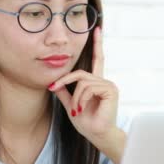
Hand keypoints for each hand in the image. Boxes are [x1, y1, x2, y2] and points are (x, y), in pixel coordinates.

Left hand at [48, 26, 118, 142]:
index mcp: (96, 83)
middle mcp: (104, 81)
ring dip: (75, 97)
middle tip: (55, 91)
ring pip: (82, 81)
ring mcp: (108, 85)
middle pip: (80, 73)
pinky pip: (88, 87)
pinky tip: (82, 109)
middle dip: (65, 82)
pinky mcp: (110, 90)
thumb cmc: (87, 123)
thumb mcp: (71, 105)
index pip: (98, 59)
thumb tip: (53, 83)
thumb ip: (65, 93)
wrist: (97, 135)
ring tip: (77, 110)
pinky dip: (81, 99)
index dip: (97, 44)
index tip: (97, 29)